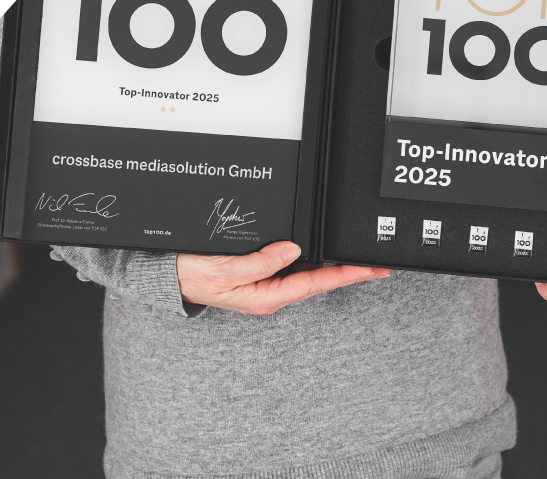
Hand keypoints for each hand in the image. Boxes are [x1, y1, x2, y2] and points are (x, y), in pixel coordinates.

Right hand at [177, 241, 389, 314]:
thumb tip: (292, 250)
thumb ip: (261, 261)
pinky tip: (322, 257)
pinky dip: (311, 262)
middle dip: (347, 273)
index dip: (344, 275)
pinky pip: (291, 269)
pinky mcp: (258, 276)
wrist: (170, 278)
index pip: (314, 284)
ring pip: (307, 275)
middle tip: (375, 266)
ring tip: (357, 262)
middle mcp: (270, 294)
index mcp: (265, 296)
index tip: (367, 269)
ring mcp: (265, 286)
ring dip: (332, 269)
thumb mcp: (227, 269)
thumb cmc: (194, 275)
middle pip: (317, 281)